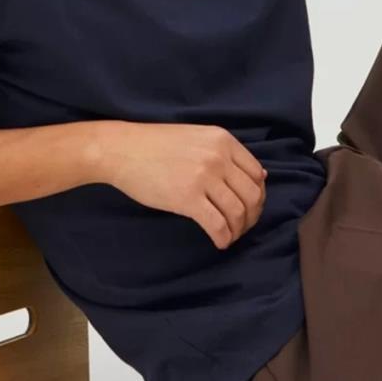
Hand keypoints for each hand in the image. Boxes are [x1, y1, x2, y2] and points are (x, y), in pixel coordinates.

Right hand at [93, 122, 268, 249]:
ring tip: (229, 236)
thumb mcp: (197, 138)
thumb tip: (260, 177)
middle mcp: (218, 157)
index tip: (249, 208)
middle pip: (252, 195)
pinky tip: (219, 242)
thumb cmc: (155, 145)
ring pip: (238, 212)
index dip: (257, 196)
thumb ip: (225, 153)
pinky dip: (223, 238)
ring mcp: (204, 177)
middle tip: (241, 226)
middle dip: (251, 216)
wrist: (122, 150)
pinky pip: (217, 224)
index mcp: (223, 140)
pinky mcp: (188, 198)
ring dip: (238, 230)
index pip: (256, 174)